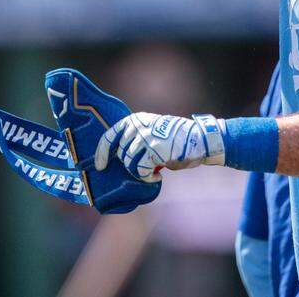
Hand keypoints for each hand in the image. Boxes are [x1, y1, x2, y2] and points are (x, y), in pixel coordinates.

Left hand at [95, 112, 225, 181]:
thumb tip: (121, 158)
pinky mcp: (153, 150)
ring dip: (140, 173)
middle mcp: (137, 126)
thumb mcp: (152, 132)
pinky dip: (148, 178)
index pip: (110, 135)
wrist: (198, 139)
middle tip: (144, 169)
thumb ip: (136, 140)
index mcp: (134, 120)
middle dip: (130, 166)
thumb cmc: (175, 140)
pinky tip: (157, 177)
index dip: (101, 152)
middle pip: (121, 154)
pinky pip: (141, 170)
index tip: (100, 166)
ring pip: (129, 163)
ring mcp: (144, 137)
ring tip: (152, 173)